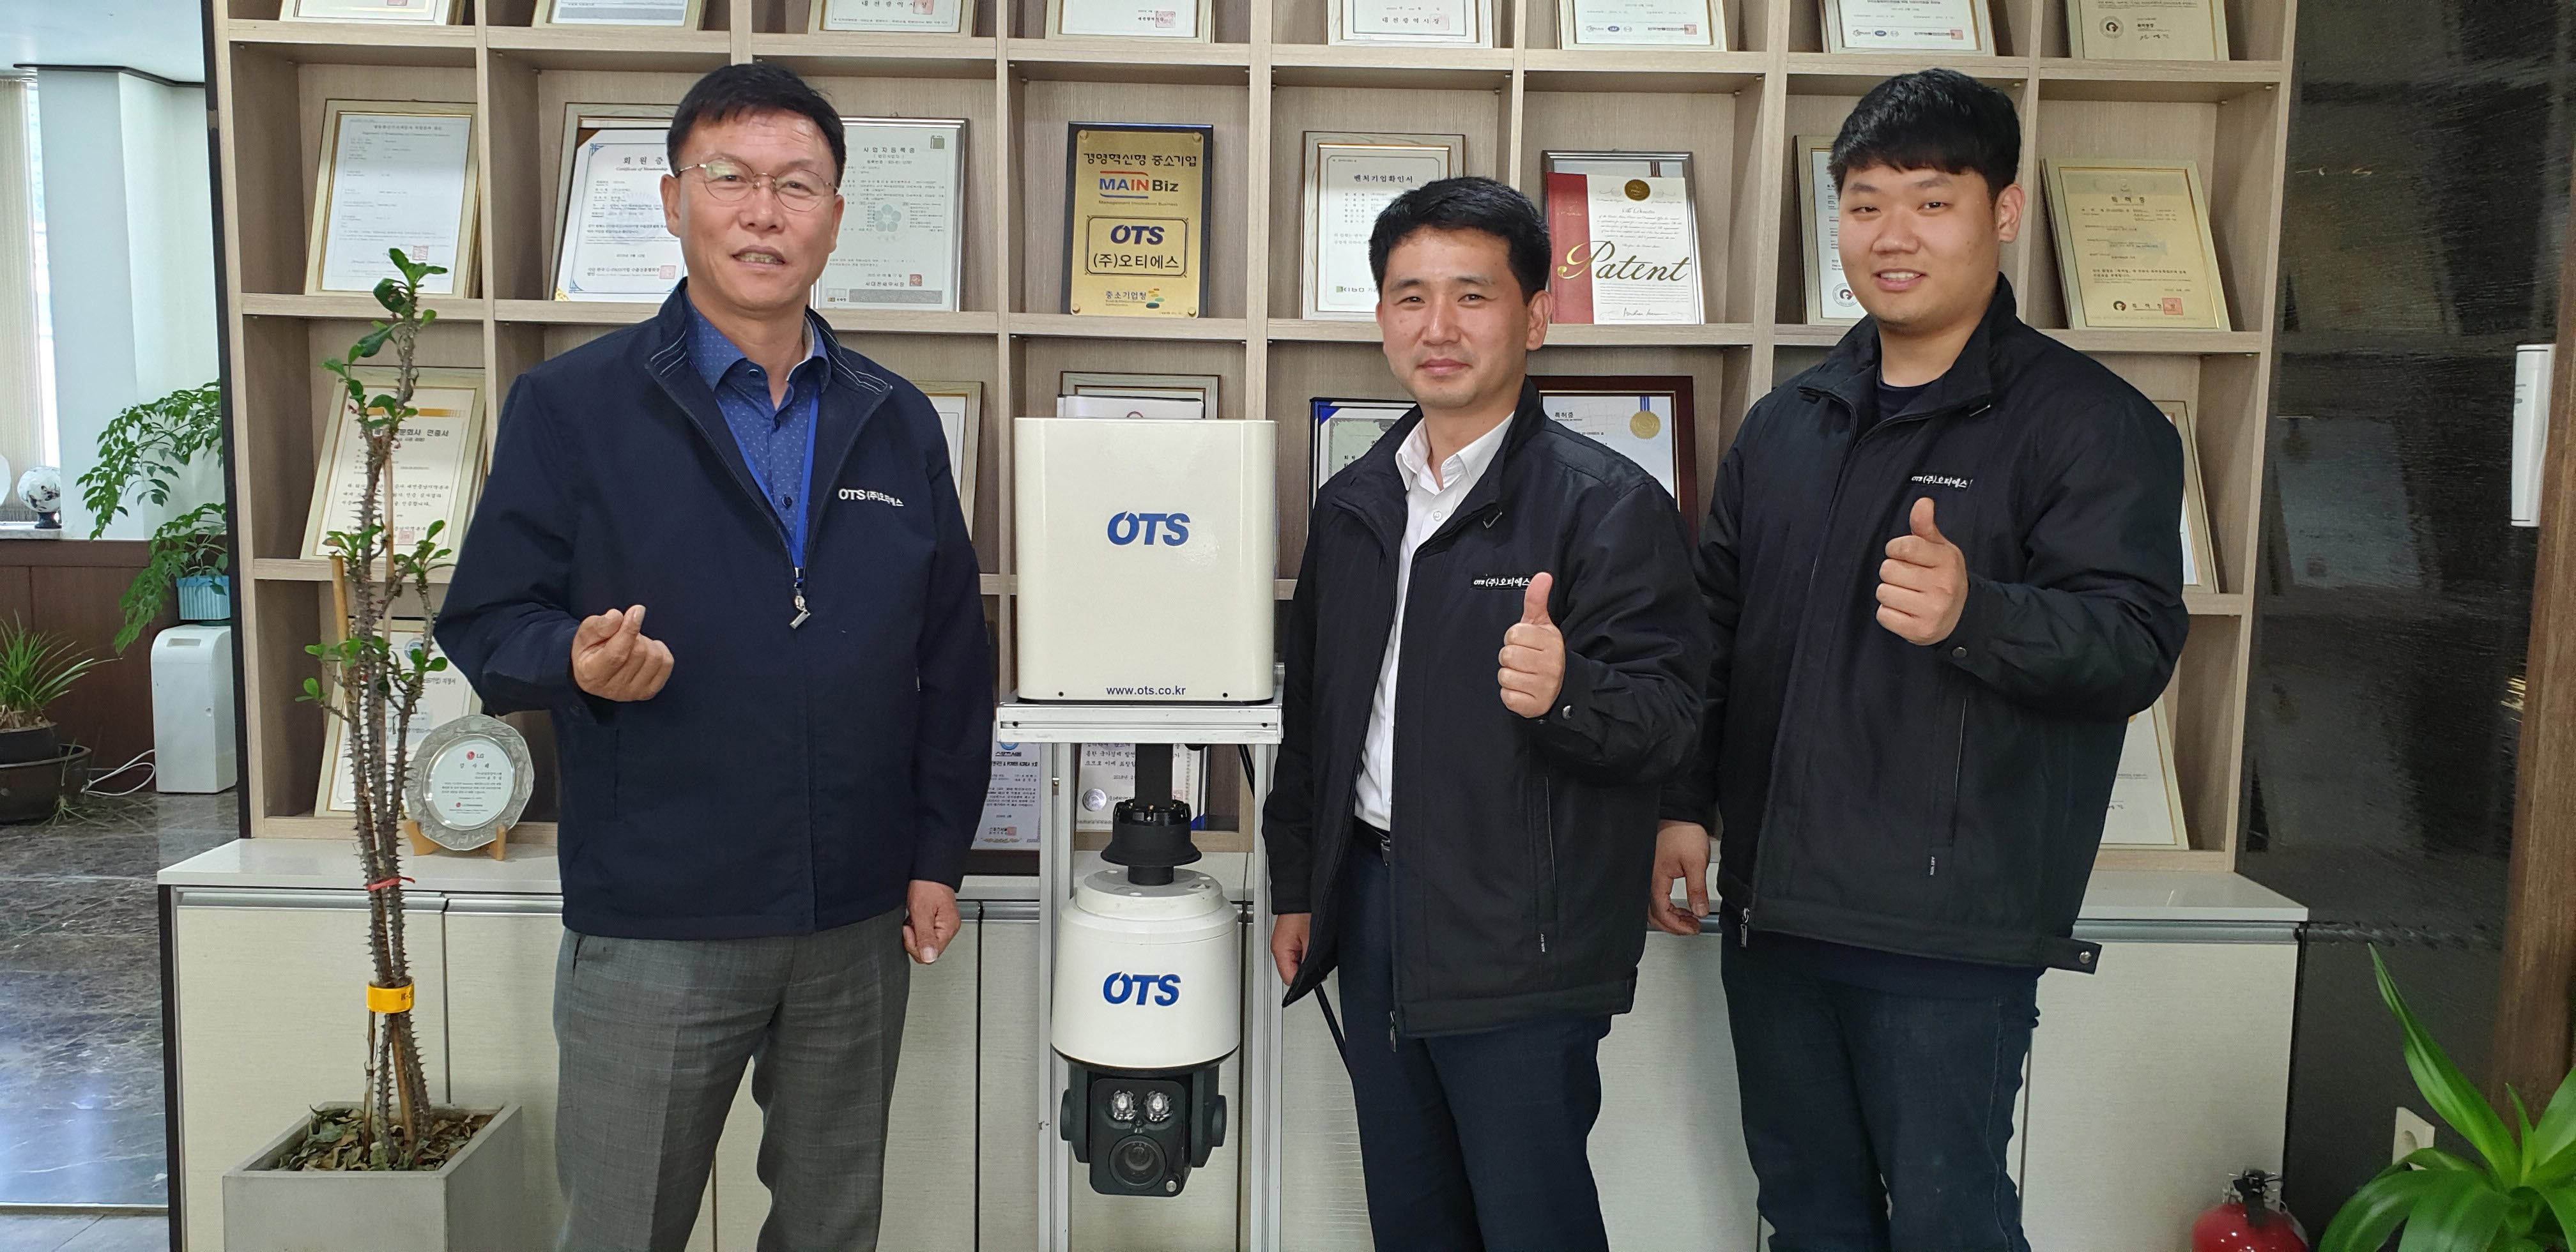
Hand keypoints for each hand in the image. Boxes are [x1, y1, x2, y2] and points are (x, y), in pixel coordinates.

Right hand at [571, 604, 674, 700]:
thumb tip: (618, 617)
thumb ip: (599, 625)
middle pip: (638, 652)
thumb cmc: (589, 650)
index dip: (629, 630)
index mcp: (592, 674)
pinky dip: (660, 650)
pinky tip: (647, 649)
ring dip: (646, 642)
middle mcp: (613, 689)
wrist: (593, 672)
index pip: (617, 653)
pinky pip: (666, 663)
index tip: (637, 610)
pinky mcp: (648, 691)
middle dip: (634, 634)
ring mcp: (633, 693)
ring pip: (654, 657)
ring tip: (632, 643)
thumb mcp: (585, 633)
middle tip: (624, 633)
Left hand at [903, 880, 959, 963]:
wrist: (929, 871)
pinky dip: (917, 926)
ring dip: (915, 932)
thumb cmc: (927, 886)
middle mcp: (948, 929)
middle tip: (910, 923)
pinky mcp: (937, 921)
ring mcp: (943, 925)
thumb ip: (925, 937)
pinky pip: (925, 933)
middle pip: (927, 950)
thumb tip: (929, 958)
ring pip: (924, 942)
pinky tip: (915, 917)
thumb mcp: (921, 912)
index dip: (914, 944)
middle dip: (914, 939)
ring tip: (914, 917)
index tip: (909, 929)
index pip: (930, 955)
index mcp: (948, 929)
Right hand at [1270, 913, 1310, 985]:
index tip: (1315, 978)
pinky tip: (1312, 945)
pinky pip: (1296, 952)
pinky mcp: (1288, 937)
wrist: (1302, 893)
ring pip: (1294, 963)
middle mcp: (1278, 948)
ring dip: (1305, 962)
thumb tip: (1313, 976)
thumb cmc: (1305, 911)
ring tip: (1315, 951)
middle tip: (1317, 963)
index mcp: (1280, 950)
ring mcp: (1282, 943)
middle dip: (1304, 972)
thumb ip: (1309, 961)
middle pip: (1290, 972)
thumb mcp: (1311, 940)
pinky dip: (1304, 952)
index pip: (1289, 979)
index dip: (1303, 982)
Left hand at [1498, 572, 1565, 718]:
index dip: (1515, 638)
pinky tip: (1524, 689)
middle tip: (1524, 660)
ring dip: (1510, 676)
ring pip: (1504, 676)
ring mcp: (1543, 687)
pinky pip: (1507, 696)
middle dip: (1511, 657)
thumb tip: (1542, 575)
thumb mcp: (1543, 626)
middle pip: (1507, 655)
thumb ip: (1537, 600)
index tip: (1526, 643)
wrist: (1564, 686)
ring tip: (1524, 674)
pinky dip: (1511, 694)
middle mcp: (1550, 665)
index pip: (1513, 634)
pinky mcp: (1533, 705)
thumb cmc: (1546, 653)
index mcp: (1551, 642)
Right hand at [1649, 821, 1710, 936]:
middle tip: (1691, 927)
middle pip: (1653, 913)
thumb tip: (1699, 911)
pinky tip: (1681, 905)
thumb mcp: (1695, 863)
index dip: (1677, 925)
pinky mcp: (1652, 871)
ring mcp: (1648, 875)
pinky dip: (1668, 905)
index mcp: (1655, 878)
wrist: (1679, 814)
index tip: (1692, 928)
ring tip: (1689, 918)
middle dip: (1672, 924)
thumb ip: (1697, 889)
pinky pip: (1655, 896)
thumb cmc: (1683, 832)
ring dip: (1670, 916)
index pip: (1661, 912)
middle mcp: (1648, 879)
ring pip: (1653, 906)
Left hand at [1876, 498, 1967, 645]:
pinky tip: (1905, 610)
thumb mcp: (1940, 549)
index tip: (1903, 555)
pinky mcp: (1918, 631)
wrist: (1961, 616)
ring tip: (1907, 595)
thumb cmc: (1943, 577)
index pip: (1904, 547)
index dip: (1895, 549)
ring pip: (1883, 593)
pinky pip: (1883, 615)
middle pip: (1888, 570)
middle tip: (1908, 579)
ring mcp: (1931, 611)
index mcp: (1947, 561)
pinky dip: (1889, 613)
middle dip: (1893, 572)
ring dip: (1889, 593)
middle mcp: (1941, 586)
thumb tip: (1922, 502)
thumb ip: (1925, 526)